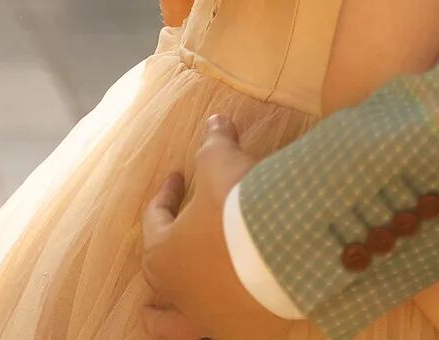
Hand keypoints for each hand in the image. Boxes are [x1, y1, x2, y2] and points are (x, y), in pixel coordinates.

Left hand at [141, 114, 297, 339]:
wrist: (283, 253)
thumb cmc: (238, 208)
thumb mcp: (221, 164)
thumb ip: (214, 143)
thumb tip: (214, 121)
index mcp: (163, 253)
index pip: (155, 219)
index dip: (165, 194)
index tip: (175, 177)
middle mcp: (178, 293)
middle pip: (157, 279)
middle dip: (159, 259)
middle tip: (164, 245)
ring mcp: (207, 317)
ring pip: (172, 325)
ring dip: (165, 316)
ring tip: (155, 313)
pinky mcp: (241, 330)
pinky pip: (219, 331)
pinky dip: (215, 325)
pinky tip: (223, 320)